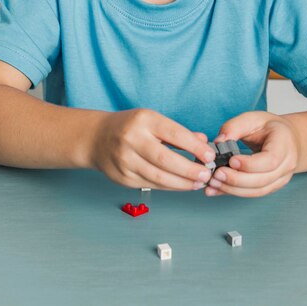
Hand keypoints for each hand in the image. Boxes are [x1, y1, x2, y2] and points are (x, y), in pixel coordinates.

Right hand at [90, 108, 216, 190]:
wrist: (96, 137)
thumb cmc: (130, 126)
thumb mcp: (153, 120)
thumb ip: (178, 132)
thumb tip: (203, 143)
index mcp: (143, 120)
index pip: (173, 134)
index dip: (194, 147)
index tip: (210, 156)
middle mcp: (132, 139)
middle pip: (165, 159)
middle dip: (190, 170)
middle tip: (206, 174)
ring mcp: (125, 160)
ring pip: (159, 177)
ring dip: (182, 183)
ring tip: (197, 183)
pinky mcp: (123, 178)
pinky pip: (151, 185)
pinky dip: (169, 187)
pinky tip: (181, 185)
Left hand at [204, 112, 299, 197]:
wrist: (287, 138)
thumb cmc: (269, 127)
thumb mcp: (252, 118)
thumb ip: (234, 126)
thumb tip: (218, 142)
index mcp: (284, 144)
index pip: (270, 160)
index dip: (250, 164)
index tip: (231, 160)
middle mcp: (286, 164)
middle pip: (262, 180)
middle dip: (237, 180)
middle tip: (216, 174)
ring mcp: (281, 178)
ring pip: (258, 191)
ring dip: (233, 189)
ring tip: (213, 182)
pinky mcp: (271, 186)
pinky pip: (253, 193)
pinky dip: (234, 192)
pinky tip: (218, 188)